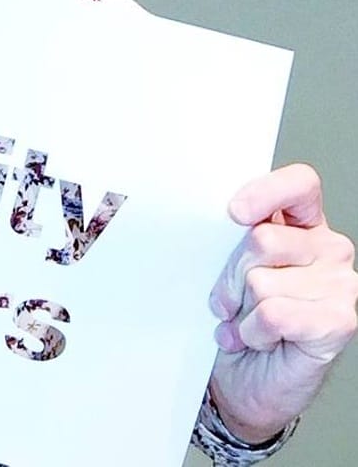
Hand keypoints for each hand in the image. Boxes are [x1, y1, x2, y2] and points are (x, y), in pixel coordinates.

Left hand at [208, 163, 357, 442]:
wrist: (243, 380)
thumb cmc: (236, 316)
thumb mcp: (227, 267)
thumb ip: (232, 237)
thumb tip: (223, 221)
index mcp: (301, 224)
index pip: (300, 184)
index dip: (266, 192)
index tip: (235, 213)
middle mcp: (326, 248)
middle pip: (262, 238)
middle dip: (231, 274)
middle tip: (232, 298)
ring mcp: (340, 284)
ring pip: (261, 280)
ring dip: (242, 310)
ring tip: (248, 322)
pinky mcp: (339, 321)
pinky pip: (274, 314)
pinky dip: (255, 332)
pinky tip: (260, 339)